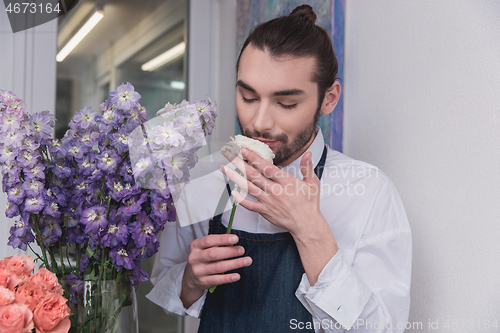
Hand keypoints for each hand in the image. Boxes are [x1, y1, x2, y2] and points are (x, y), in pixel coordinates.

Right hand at [180, 234, 251, 307]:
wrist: (191, 276)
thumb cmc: (203, 257)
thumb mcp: (206, 247)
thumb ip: (218, 244)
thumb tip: (233, 242)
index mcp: (195, 246)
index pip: (209, 240)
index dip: (223, 239)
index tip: (236, 239)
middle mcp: (195, 258)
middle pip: (214, 254)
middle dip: (230, 251)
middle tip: (242, 250)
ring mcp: (198, 271)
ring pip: (218, 267)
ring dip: (235, 263)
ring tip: (247, 260)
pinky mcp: (203, 281)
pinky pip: (218, 280)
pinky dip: (228, 278)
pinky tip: (237, 275)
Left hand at [221, 148, 337, 284]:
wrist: (307, 225)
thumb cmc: (309, 204)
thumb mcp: (313, 183)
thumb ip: (307, 167)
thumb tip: (309, 154)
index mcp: (286, 181)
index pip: (267, 166)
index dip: (254, 157)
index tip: (244, 150)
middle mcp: (275, 190)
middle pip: (253, 174)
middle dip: (239, 163)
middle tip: (228, 154)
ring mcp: (269, 201)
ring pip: (248, 187)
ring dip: (234, 177)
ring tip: (224, 168)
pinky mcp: (265, 211)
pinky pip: (249, 205)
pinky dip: (240, 199)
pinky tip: (232, 192)